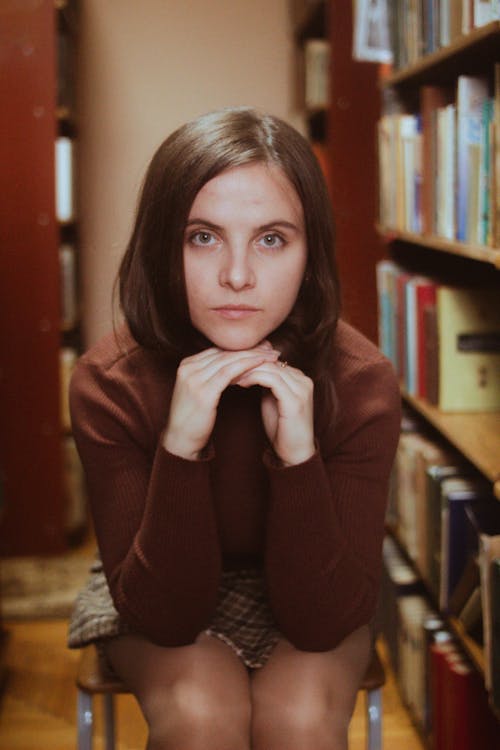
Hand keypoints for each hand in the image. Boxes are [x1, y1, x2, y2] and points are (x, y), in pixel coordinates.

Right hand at [163, 344, 279, 459]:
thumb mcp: (200, 391)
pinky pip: (228, 372)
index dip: (241, 347)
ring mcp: (194, 378)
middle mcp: (188, 368)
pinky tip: (261, 364)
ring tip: (271, 356)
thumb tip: (235, 366)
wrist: (180, 440)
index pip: (219, 349)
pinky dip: (246, 366)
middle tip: (271, 348)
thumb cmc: (193, 419)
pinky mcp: (203, 391)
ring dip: (253, 356)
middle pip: (224, 352)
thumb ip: (212, 376)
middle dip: (250, 349)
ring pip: (228, 360)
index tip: (262, 347)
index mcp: (187, 365)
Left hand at [234, 361, 314, 465]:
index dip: (250, 360)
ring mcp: (301, 389)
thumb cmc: (282, 430)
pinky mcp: (295, 400)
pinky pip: (271, 380)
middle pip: (270, 360)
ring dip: (247, 370)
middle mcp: (303, 380)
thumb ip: (267, 384)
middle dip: (246, 362)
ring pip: (270, 368)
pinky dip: (253, 378)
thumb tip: (249, 369)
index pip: (272, 360)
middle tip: (226, 366)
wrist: (294, 454)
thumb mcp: (272, 401)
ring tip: (230, 375)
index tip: (230, 364)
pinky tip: (240, 383)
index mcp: (299, 379)